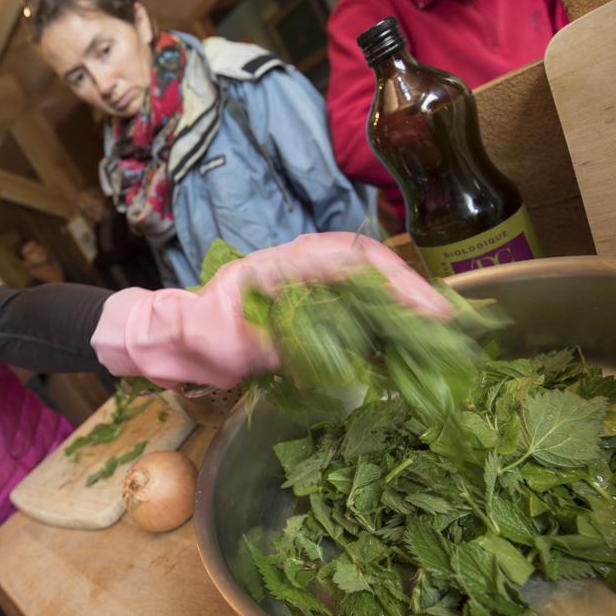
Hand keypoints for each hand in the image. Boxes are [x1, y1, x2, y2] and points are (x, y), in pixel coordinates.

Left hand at [91, 233, 449, 388]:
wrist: (169, 339)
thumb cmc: (192, 336)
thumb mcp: (228, 345)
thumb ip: (276, 346)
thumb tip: (333, 357)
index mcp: (279, 264)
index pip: (347, 258)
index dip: (391, 280)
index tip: (425, 308)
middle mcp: (296, 267)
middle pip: (365, 265)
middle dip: (408, 290)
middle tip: (446, 324)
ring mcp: (301, 285)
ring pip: (362, 285)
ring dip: (398, 308)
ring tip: (434, 338)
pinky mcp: (304, 308)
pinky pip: (349, 309)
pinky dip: (377, 327)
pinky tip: (397, 351)